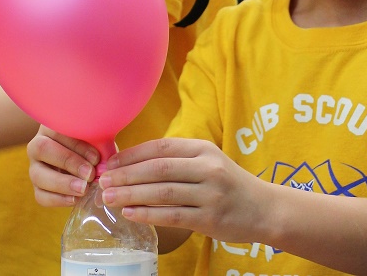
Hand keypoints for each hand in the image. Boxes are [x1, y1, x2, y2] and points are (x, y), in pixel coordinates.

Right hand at [26, 125, 99, 206]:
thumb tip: (104, 166)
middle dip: (68, 162)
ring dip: (62, 183)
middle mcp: (38, 145)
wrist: (85, 159)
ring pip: (38, 175)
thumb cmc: (93, 144)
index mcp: (52, 127)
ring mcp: (35, 167)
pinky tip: (75, 199)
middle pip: (42, 150)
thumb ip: (101, 147)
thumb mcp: (98, 141)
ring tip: (83, 189)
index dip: (77, 146)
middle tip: (89, 174)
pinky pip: (41, 196)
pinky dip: (58, 200)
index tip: (96, 158)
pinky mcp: (38, 187)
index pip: (59, 131)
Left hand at [98, 138, 269, 243]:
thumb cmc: (230, 184)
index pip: (160, 147)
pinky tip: (130, 213)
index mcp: (203, 149)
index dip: (131, 155)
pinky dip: (148, 214)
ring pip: (162, 192)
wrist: (265, 208)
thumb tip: (132, 164)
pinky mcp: (210, 218)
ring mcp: (210, 193)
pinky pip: (172, 215)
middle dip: (126, 175)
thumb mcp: (209, 162)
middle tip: (102, 182)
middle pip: (158, 169)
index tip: (109, 163)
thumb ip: (178, 160)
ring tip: (108, 198)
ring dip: (131, 195)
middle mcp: (207, 168)